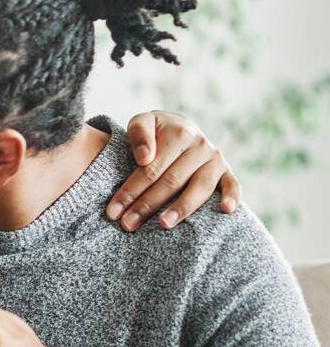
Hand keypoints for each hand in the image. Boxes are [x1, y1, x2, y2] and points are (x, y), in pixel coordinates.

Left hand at [106, 110, 241, 230]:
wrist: (179, 128)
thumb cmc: (155, 131)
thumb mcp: (143, 122)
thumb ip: (138, 133)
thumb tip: (145, 158)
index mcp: (179, 133)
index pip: (150, 168)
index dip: (130, 190)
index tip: (113, 211)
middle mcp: (200, 146)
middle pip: (171, 182)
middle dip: (146, 205)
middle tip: (127, 224)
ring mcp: (215, 160)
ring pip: (199, 188)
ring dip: (181, 208)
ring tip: (163, 224)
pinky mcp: (227, 171)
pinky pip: (233, 184)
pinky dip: (232, 197)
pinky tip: (226, 211)